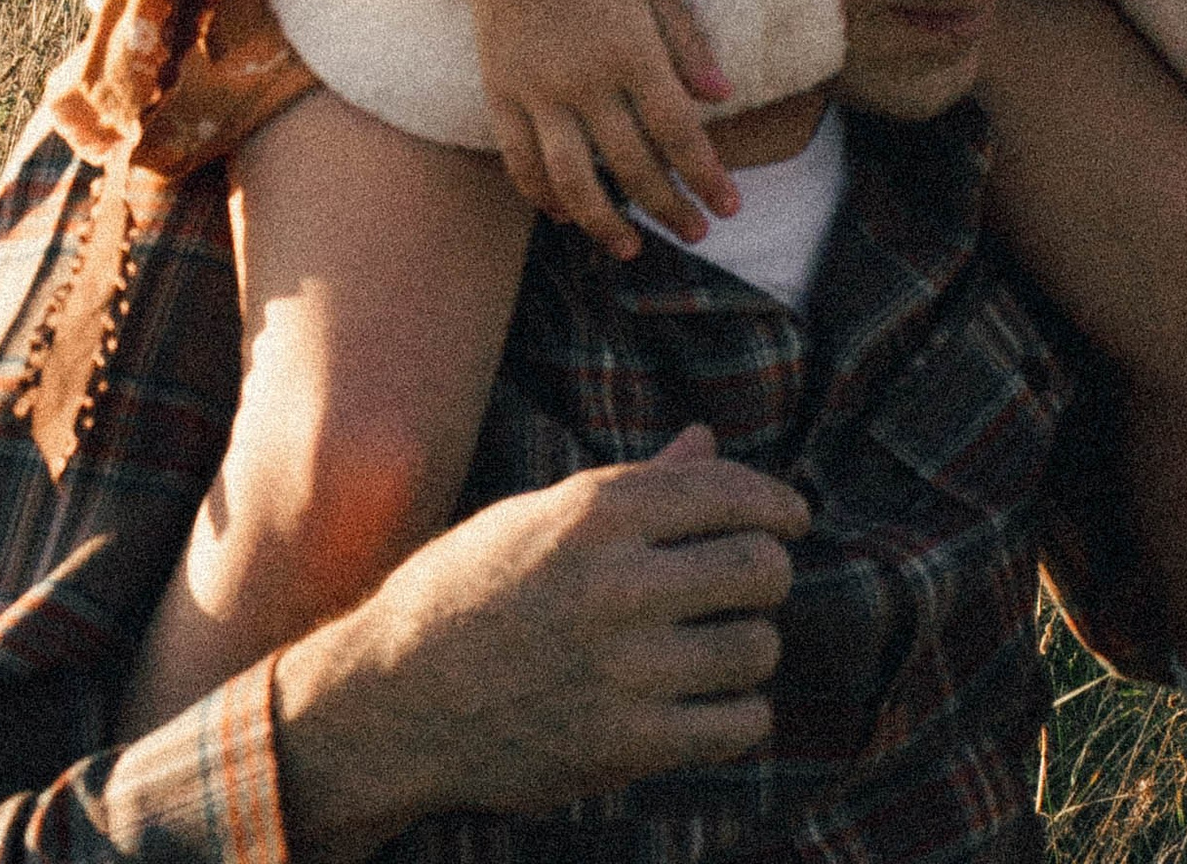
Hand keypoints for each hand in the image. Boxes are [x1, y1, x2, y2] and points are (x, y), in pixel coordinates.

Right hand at [274, 427, 809, 861]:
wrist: (394, 700)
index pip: (729, 493)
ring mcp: (622, 669)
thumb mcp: (540, 517)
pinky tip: (717, 703)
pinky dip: (741, 714)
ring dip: (751, 646)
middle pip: (758, 569)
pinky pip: (736, 724)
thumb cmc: (468, 593)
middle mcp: (616, 585)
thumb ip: (637, 484)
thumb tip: (707, 440)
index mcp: (596, 514)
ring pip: (755, 648)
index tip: (792, 519)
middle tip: (754, 585)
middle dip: (768, 573)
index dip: (776, 505)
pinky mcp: (623, 745)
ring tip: (726, 646)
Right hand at [461, 0, 737, 255]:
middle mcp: (585, 80)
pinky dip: (543, 196)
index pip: (678, 130)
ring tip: (632, 249)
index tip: (730, 208)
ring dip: (606, 223)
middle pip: (633, 164)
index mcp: (631, 49)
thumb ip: (687, 40)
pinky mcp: (501, 96)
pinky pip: (520, 162)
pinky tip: (567, 216)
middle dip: (670, 208)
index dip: (707, 175)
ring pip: (573, 180)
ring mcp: (538, 92)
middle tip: (696, 234)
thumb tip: (724, 96)